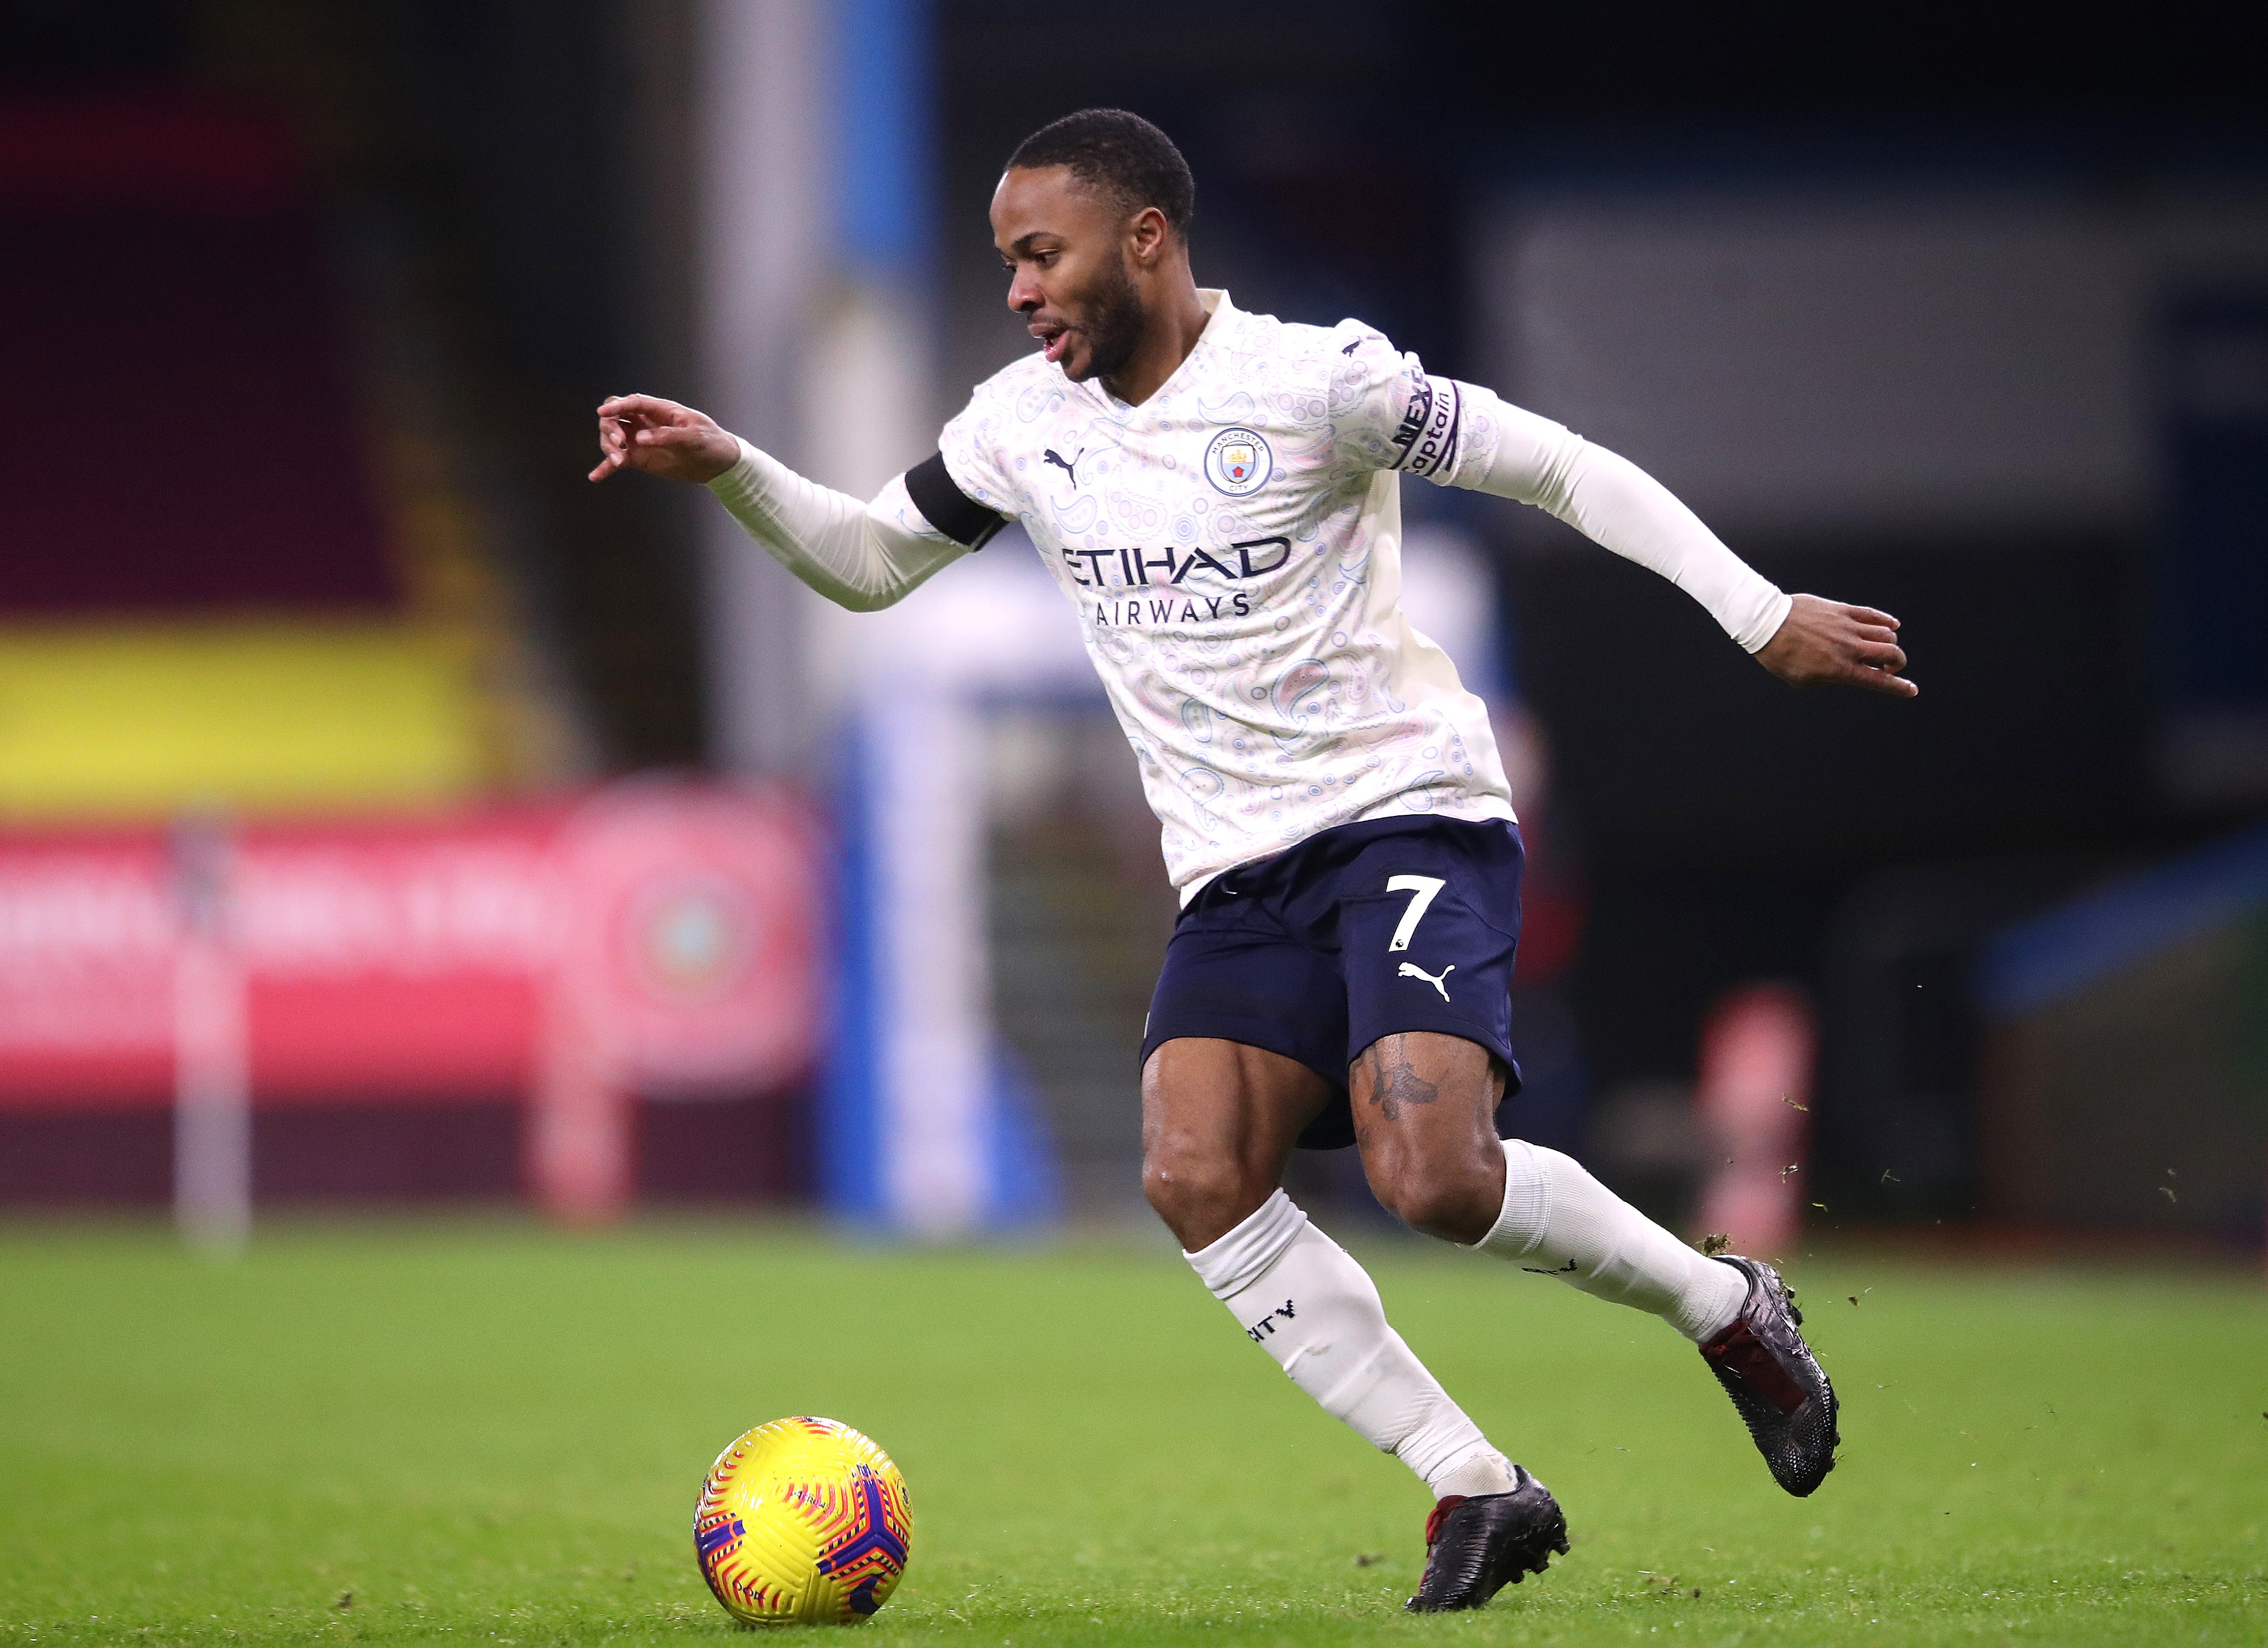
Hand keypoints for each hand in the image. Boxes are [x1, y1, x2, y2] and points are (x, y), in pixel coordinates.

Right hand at [588, 393, 739, 484]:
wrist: (717, 463)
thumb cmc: (710, 442)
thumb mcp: (694, 437)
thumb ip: (668, 436)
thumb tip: (640, 439)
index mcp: (658, 410)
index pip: (631, 403)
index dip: (616, 406)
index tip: (602, 412)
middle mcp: (644, 422)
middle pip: (614, 417)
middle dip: (610, 426)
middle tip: (620, 442)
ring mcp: (639, 440)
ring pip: (612, 438)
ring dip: (608, 446)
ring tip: (618, 461)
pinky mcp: (639, 458)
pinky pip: (617, 461)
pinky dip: (605, 468)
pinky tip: (595, 477)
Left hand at [1754, 593, 1916, 697]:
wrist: (1767, 625)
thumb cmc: (1780, 657)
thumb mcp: (1804, 679)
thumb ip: (1830, 678)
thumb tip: (1846, 673)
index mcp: (1840, 670)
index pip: (1879, 681)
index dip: (1899, 687)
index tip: (1911, 690)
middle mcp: (1849, 648)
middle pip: (1891, 653)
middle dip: (1898, 663)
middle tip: (1888, 667)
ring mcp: (1848, 627)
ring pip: (1886, 633)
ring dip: (1889, 644)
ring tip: (1880, 649)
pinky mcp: (1842, 610)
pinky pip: (1872, 614)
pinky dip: (1886, 620)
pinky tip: (1892, 624)